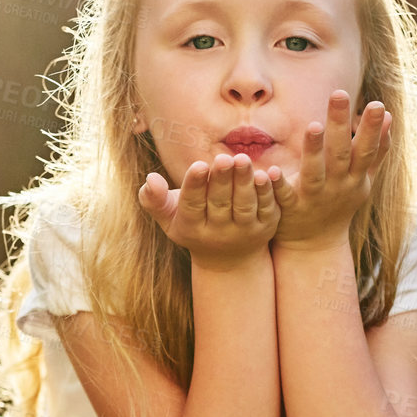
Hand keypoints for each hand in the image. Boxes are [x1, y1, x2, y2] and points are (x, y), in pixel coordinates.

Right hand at [138, 152, 279, 269]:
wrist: (228, 258)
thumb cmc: (192, 225)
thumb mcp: (169, 217)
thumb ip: (154, 199)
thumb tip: (150, 179)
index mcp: (192, 228)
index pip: (192, 206)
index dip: (195, 186)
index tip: (199, 165)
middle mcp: (218, 234)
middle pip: (220, 204)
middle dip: (222, 180)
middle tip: (224, 157)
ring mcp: (243, 232)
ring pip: (244, 207)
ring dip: (244, 183)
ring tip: (243, 159)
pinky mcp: (265, 228)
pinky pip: (266, 209)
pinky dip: (266, 192)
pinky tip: (265, 174)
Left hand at [269, 91, 392, 249]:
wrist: (316, 245)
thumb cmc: (340, 203)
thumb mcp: (363, 180)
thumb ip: (376, 150)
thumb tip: (389, 117)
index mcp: (354, 177)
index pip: (366, 150)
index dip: (372, 129)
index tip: (378, 105)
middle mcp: (337, 187)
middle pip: (340, 154)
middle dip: (340, 125)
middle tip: (339, 94)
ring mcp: (313, 199)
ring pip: (314, 173)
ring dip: (314, 151)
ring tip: (313, 126)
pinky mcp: (290, 210)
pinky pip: (283, 195)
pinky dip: (279, 183)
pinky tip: (271, 169)